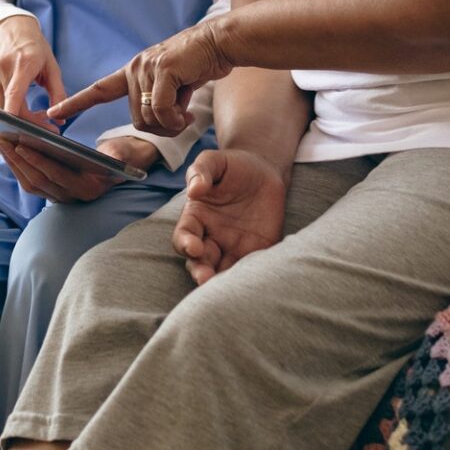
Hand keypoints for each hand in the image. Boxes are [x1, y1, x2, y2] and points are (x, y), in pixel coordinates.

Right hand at [0, 15, 67, 124]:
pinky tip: (13, 101)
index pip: (14, 95)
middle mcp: (1, 68)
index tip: (35, 132)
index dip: (20, 117)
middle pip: (9, 108)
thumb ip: (58, 93)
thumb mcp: (51, 66)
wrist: (8, 28)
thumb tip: (60, 119)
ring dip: (15, 116)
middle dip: (27, 121)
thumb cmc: (33, 47)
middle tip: (43, 122)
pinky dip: (3, 107)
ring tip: (30, 110)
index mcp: (22, 64)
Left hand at [0, 133, 159, 203]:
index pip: (56, 175)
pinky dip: (18, 167)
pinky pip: (31, 183)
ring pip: (31, 183)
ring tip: (1, 142)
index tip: (20, 144)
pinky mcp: (54, 193)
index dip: (37, 160)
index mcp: (89, 188)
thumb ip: (117, 155)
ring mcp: (62, 197)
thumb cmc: (121, 154)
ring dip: (13, 163)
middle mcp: (73, 196)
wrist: (123, 166)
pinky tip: (8, 151)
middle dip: (18, 160)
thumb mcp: (122, 152)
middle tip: (3, 139)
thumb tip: (111, 155)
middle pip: (38, 180)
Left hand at [49, 19, 233, 136]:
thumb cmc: (198, 65)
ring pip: (148, 118)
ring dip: (171, 124)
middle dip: (160, 128)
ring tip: (186, 112)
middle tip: (180, 120)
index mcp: (133, 71)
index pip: (98, 90)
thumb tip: (160, 121)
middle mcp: (135, 68)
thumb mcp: (172, 85)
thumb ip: (158, 100)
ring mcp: (147, 68)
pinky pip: (162, 110)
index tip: (54, 112)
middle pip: (136, 120)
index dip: (76, 103)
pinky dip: (176, 118)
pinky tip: (189, 112)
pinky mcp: (163, 70)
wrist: (219, 42)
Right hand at [172, 150, 286, 284]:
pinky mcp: (256, 250)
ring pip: (222, 270)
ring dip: (221, 282)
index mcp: (196, 217)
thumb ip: (201, 171)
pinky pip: (250, 267)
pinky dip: (249, 276)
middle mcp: (211, 236)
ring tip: (226, 288)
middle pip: (199, 261)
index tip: (194, 247)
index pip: (184, 236)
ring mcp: (233, 246)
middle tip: (205, 279)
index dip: (186, 244)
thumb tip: (194, 190)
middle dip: (200, 271)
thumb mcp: (215, 160)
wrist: (264, 170)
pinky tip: (252, 278)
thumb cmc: (233, 165)